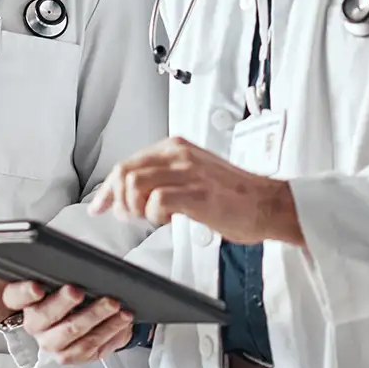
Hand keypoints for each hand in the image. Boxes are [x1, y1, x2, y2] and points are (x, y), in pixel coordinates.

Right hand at [2, 282, 133, 364]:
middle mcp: (36, 327)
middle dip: (67, 304)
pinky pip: (93, 348)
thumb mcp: (53, 277)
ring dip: (99, 320)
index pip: (15, 295)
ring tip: (115, 306)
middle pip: (48, 318)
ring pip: (76, 336)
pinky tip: (122, 321)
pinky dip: (112, 333)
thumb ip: (55, 271)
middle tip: (80, 292)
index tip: (37, 287)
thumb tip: (76, 262)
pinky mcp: (73, 356)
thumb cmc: (60, 291)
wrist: (65, 317)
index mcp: (23, 302)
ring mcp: (54, 345)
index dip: (25, 292)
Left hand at [89, 137, 303, 246]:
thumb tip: (130, 195)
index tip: (100, 206)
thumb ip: (163, 178)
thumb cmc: (234, 196)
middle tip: (128, 217)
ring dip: (134, 208)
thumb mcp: (193, 175)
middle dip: (118, 200)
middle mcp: (179, 154)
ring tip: (150, 218)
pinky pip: (156, 201)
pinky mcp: (197, 193)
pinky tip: (167, 220)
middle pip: (125, 171)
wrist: (268, 204)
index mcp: (176, 147)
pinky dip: (153, 215)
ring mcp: (188, 172)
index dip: (108, 189)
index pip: (127, 163)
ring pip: (135, 184)